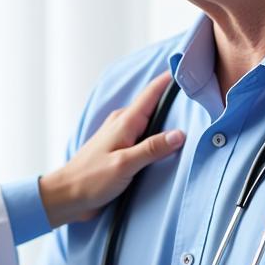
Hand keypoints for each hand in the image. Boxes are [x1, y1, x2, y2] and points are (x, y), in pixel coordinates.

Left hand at [38, 72, 183, 227]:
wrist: (67, 196)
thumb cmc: (91, 180)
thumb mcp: (125, 164)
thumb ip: (152, 149)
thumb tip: (179, 134)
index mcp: (124, 122)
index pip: (151, 94)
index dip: (169, 80)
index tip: (186, 68)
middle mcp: (122, 124)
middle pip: (152, 105)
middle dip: (173, 98)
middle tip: (197, 91)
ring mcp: (120, 136)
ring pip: (148, 121)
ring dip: (166, 118)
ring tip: (190, 114)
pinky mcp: (120, 150)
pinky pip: (143, 136)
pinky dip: (156, 134)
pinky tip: (166, 141)